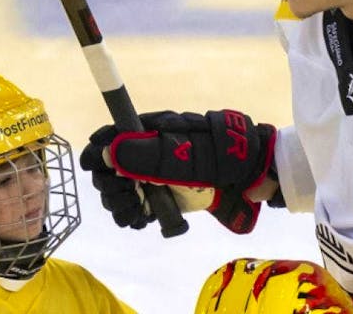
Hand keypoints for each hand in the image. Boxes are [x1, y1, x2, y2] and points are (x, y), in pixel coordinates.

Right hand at [79, 109, 276, 233]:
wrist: (255, 174)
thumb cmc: (223, 155)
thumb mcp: (184, 155)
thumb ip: (146, 155)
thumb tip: (108, 152)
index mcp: (149, 132)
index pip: (111, 137)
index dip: (99, 152)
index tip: (97, 169)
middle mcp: (147, 152)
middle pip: (110, 168)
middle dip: (110, 185)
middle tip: (126, 197)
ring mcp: (155, 175)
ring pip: (120, 190)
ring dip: (119, 204)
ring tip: (133, 214)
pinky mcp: (164, 196)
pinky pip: (136, 207)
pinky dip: (132, 216)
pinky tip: (140, 221)